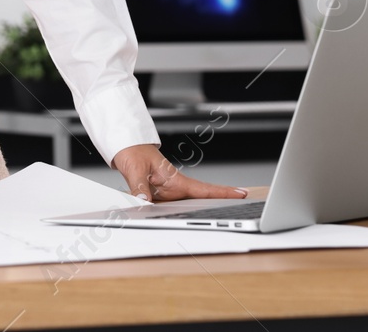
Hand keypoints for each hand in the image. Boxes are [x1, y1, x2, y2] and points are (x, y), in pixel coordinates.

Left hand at [112, 143, 248, 202]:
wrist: (124, 147)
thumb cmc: (133, 151)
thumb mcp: (135, 169)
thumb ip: (140, 188)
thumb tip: (145, 203)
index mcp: (175, 179)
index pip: (204, 188)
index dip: (224, 192)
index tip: (242, 194)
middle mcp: (175, 187)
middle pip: (202, 199)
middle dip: (220, 204)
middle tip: (242, 205)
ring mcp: (169, 193)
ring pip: (186, 207)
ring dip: (198, 212)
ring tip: (220, 214)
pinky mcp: (159, 197)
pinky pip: (169, 209)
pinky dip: (176, 214)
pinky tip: (181, 220)